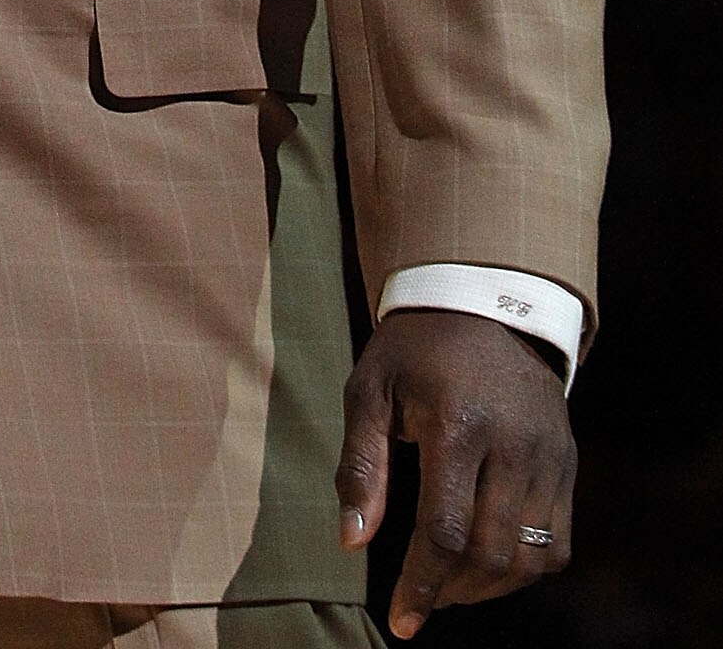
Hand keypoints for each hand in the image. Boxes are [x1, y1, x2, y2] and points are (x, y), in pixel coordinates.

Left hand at [338, 308, 574, 633]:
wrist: (482, 302)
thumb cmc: (414, 350)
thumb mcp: (370, 389)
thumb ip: (360, 466)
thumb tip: (352, 541)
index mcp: (457, 424)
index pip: (443, 531)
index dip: (422, 586)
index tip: (401, 621)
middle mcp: (512, 444)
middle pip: (490, 553)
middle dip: (451, 591)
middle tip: (421, 596)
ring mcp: (549, 455)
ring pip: (530, 558)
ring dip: (488, 588)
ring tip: (450, 583)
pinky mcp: (568, 462)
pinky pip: (558, 544)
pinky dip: (526, 569)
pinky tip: (490, 561)